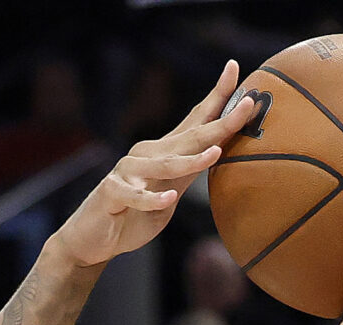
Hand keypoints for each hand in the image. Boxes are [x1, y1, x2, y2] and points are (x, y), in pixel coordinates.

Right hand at [56, 63, 257, 270]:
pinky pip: (135, 195)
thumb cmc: (134, 216)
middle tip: (248, 104)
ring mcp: (128, 171)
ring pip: (165, 164)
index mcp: (164, 152)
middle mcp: (147, 154)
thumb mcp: (170, 194)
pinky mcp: (112, 193)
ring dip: (192, 160)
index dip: (218, 97)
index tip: (236, 69)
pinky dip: (151, 199)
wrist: (93, 238)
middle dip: (221, 120)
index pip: (196, 120)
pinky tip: (167, 198)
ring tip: (216, 153)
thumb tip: (219, 152)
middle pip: (190, 135)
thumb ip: (188, 174)